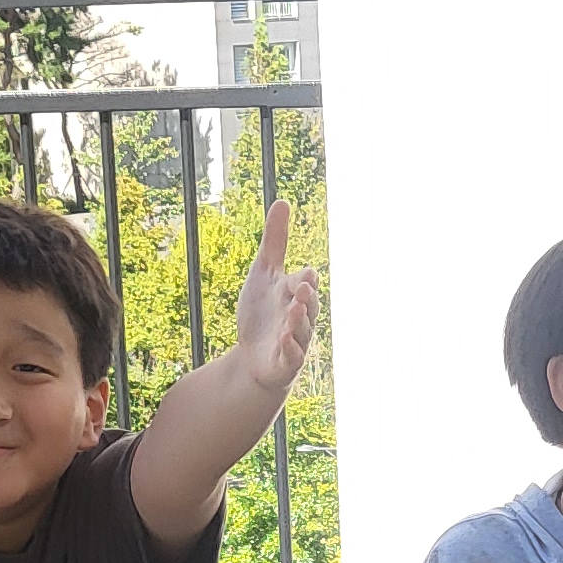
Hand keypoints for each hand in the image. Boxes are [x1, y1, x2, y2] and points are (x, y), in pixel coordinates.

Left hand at [231, 199, 318, 399]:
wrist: (253, 354)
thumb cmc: (264, 312)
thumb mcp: (264, 272)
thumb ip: (275, 241)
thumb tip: (283, 201)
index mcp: (295, 293)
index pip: (304, 283)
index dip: (304, 279)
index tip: (304, 273)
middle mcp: (300, 316)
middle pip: (308, 306)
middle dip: (306, 298)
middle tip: (302, 287)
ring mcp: (295, 340)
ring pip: (301, 330)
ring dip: (298, 321)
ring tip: (293, 311)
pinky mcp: (286, 362)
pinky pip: (292, 355)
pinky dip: (289, 348)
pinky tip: (283, 340)